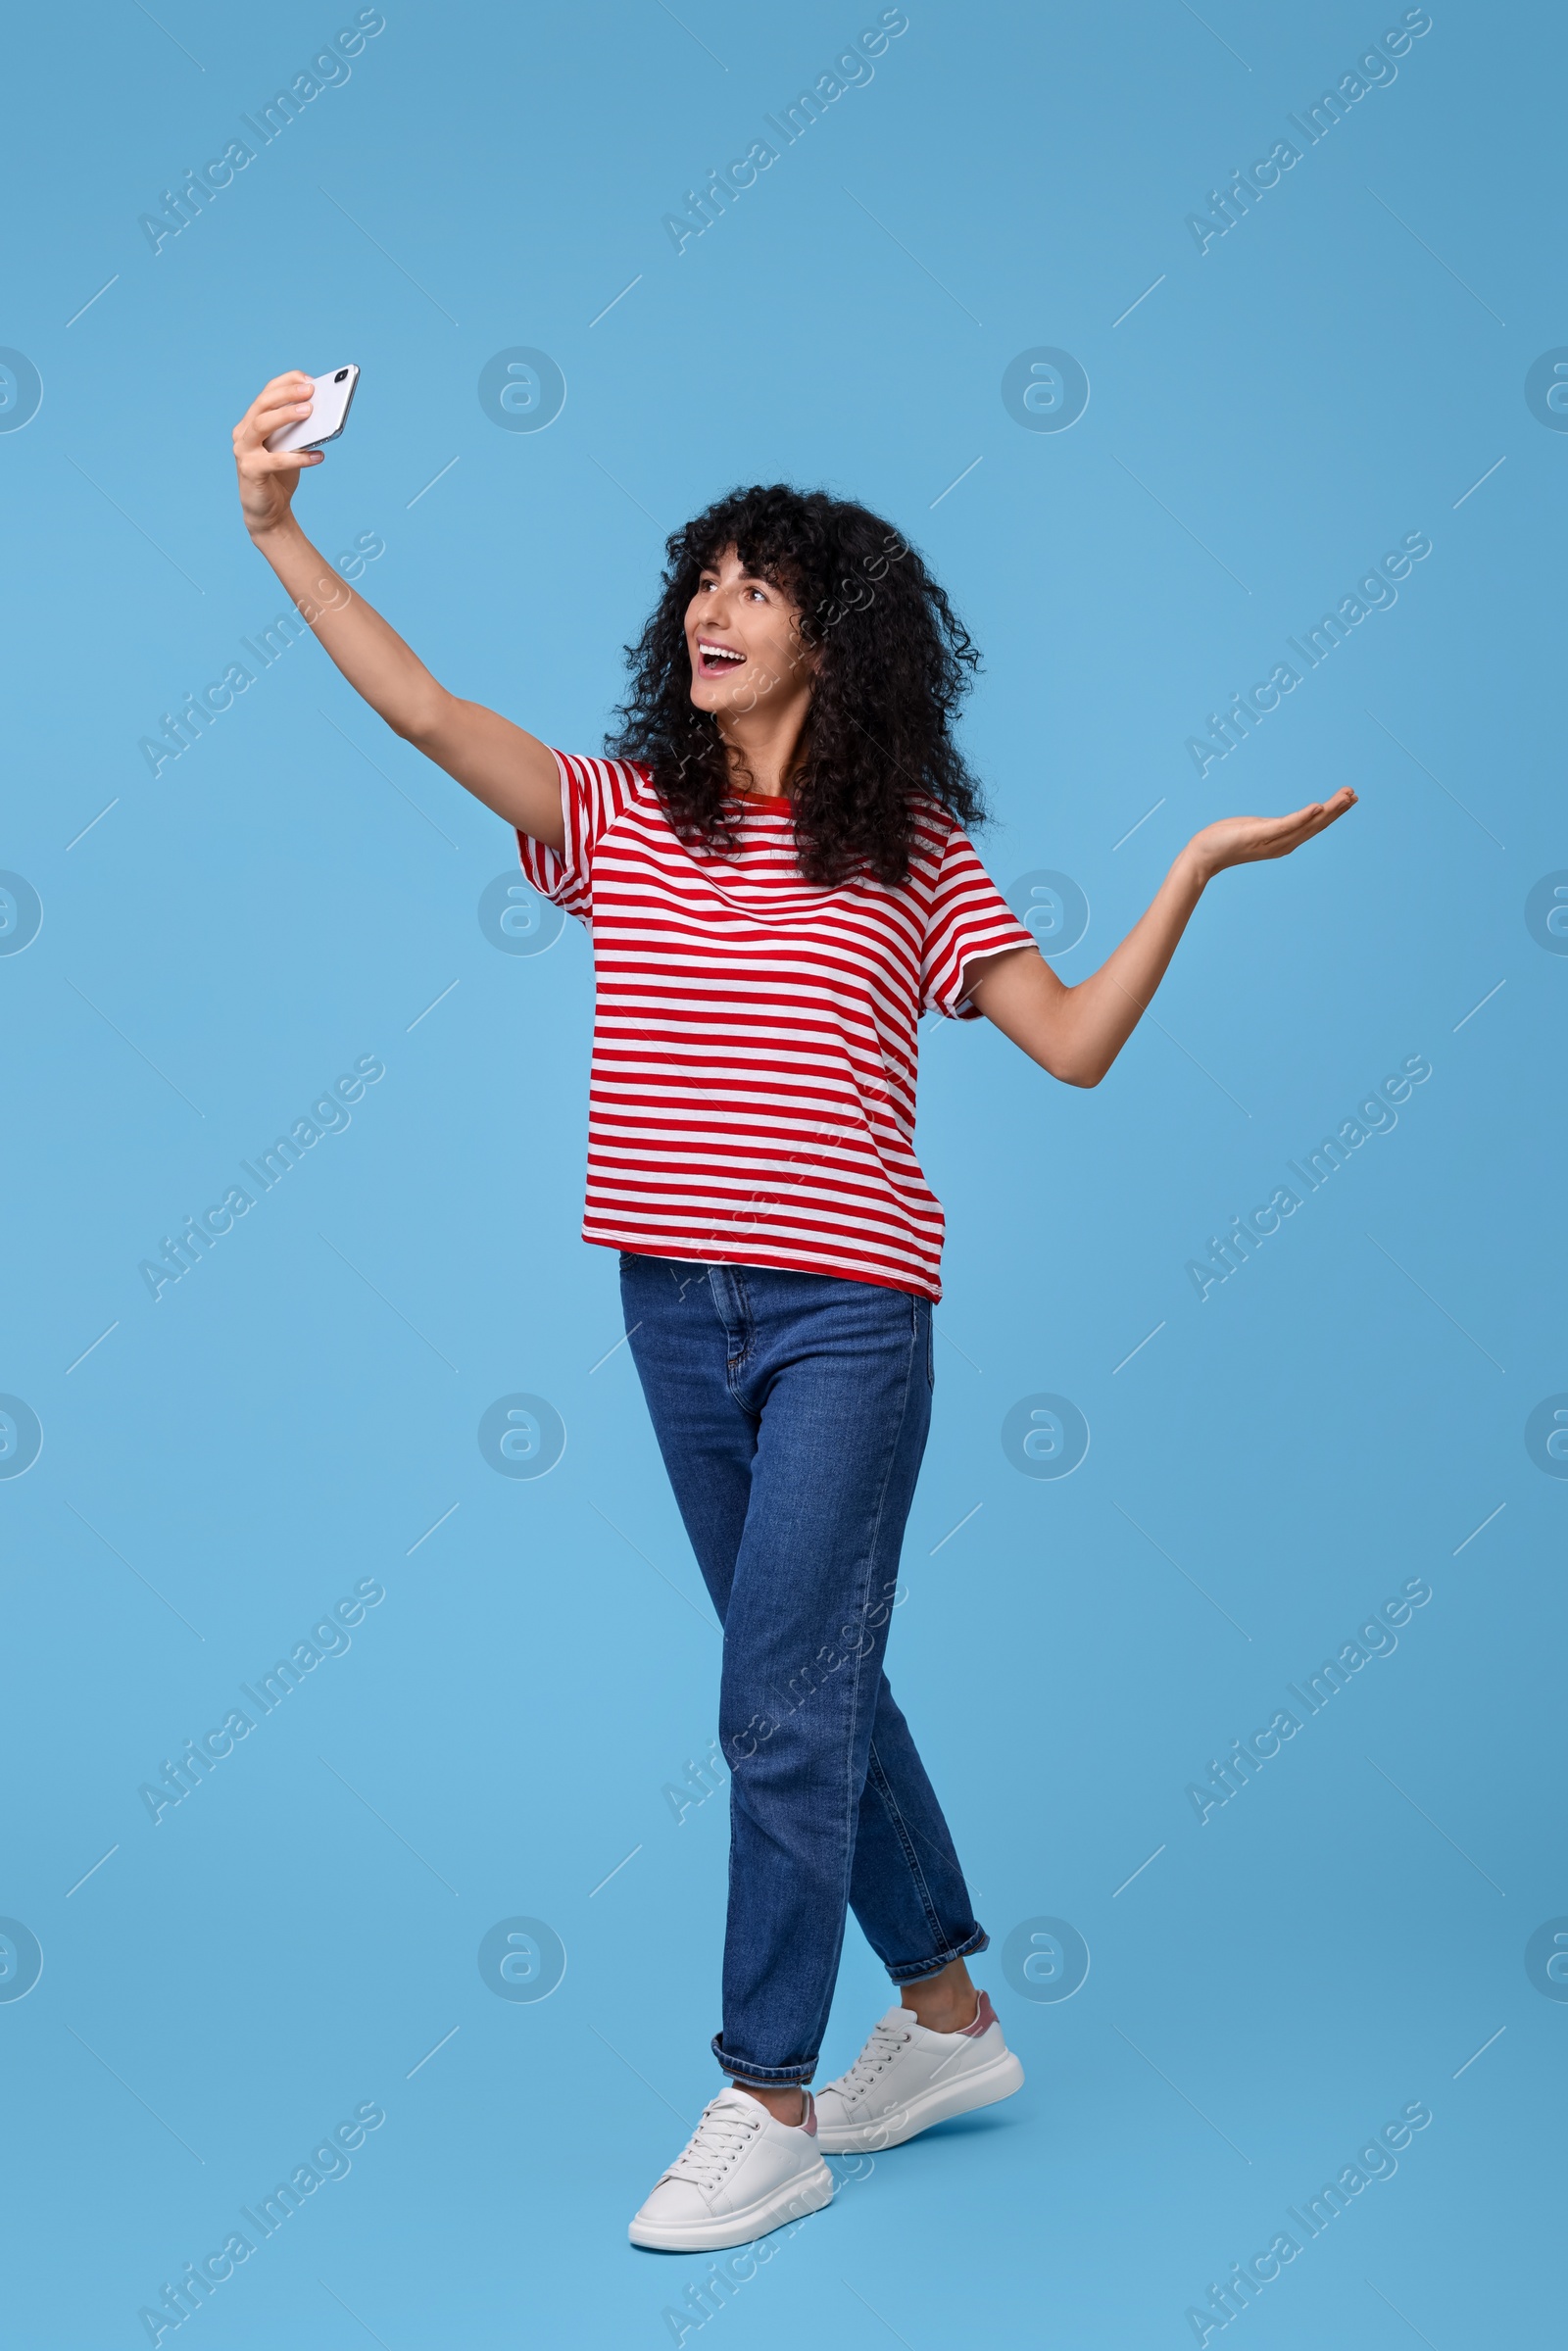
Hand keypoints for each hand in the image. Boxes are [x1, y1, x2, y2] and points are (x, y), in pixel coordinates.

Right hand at [232, 371, 324, 538]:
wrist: (268, 511)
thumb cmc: (280, 475)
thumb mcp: (291, 447)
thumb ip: (299, 430)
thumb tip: (323, 412)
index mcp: (252, 421)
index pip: (267, 393)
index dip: (287, 382)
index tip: (309, 379)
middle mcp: (243, 432)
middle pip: (262, 404)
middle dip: (287, 394)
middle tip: (311, 390)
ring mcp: (243, 450)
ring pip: (262, 424)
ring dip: (287, 415)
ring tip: (311, 412)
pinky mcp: (250, 471)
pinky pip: (276, 461)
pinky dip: (299, 457)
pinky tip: (319, 456)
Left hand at [1184, 787, 1356, 882]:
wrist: (1203, 856)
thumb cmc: (1226, 841)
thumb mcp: (1256, 831)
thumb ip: (1274, 828)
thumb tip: (1284, 823)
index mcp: (1283, 841)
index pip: (1314, 825)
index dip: (1334, 813)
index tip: (1349, 797)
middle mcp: (1282, 844)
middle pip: (1316, 825)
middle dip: (1337, 810)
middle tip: (1354, 794)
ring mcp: (1271, 841)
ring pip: (1306, 825)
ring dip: (1327, 811)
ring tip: (1344, 797)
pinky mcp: (1259, 836)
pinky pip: (1284, 825)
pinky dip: (1302, 817)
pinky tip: (1316, 807)